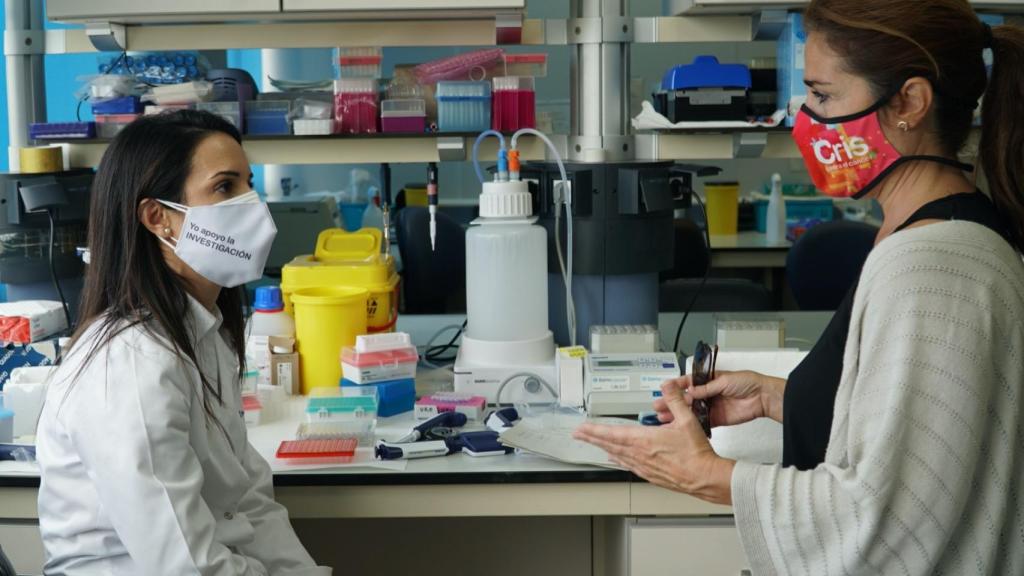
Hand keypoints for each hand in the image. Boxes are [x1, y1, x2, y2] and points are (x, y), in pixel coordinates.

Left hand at [573, 379, 735, 504]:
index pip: (613, 433)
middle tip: (579, 435)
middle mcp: (640, 454)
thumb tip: (667, 385)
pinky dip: (617, 460)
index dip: (595, 430)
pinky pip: (627, 466)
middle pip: (609, 445)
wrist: (704, 477)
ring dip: (602, 448)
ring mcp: (643, 466)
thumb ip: (674, 400)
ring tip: (593, 444)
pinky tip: (614, 459)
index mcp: (645, 440)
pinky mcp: (650, 475)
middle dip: (592, 438)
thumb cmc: (696, 453)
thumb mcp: (687, 420)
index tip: (582, 428)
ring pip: (617, 455)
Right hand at [653, 371, 784, 426]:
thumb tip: (691, 391)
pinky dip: (691, 424)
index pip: (689, 382)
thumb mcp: (724, 380)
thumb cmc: (748, 383)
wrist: (763, 397)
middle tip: (659, 405)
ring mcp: (712, 407)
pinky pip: (701, 422)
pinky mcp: (717, 419)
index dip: (677, 386)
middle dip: (673, 402)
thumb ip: (707, 387)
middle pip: (687, 398)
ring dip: (678, 414)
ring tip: (664, 417)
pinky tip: (679, 426)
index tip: (665, 388)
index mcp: (709, 380)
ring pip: (691, 411)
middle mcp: (708, 394)